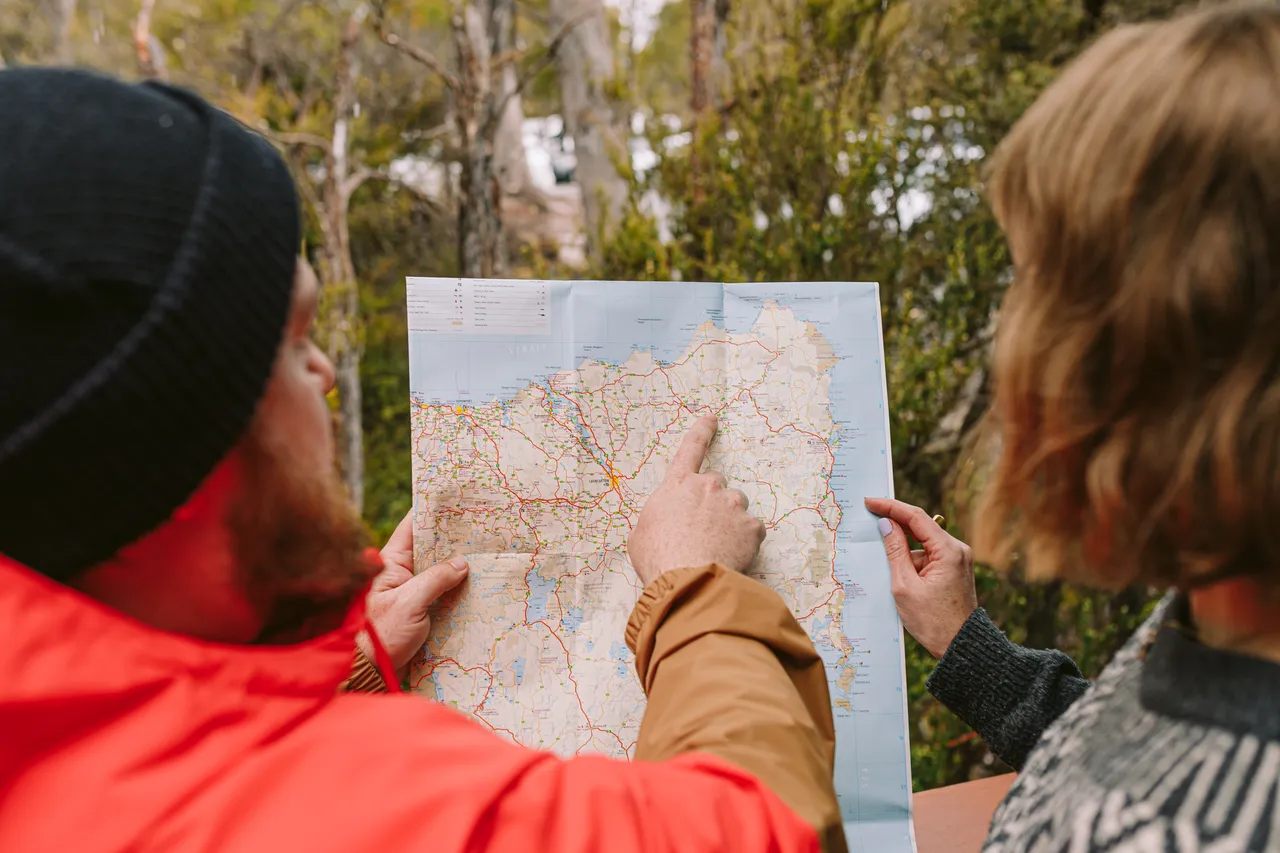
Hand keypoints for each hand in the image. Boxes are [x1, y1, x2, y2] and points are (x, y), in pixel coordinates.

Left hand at [360, 511, 468, 674]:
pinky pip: (442, 593)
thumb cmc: (381, 635)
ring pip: (439, 571)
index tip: (454, 498)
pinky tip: (479, 585)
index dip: (432, 511)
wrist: (368, 672)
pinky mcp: (419, 611)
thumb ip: (436, 579)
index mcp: (390, 563)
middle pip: (430, 548)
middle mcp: (400, 573)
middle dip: (453, 539)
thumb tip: (462, 563)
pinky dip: (458, 588)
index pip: (412, 527)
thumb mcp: (409, 603)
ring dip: (459, 565)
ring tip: (486, 553)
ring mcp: (410, 592)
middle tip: (481, 527)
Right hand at [628, 414, 765, 586]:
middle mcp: (708, 486)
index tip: (712, 418)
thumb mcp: (641, 534)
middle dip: (712, 500)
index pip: (690, 449)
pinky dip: (745, 542)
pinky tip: (731, 556)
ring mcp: (733, 505)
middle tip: (704, 527)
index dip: (701, 432)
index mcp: (678, 484)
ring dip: (730, 521)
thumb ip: (656, 518)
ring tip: (716, 546)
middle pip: (716, 484)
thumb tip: (663, 524)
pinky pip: (752, 531)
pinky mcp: (752, 527)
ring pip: (736, 507)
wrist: (687, 580)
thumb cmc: (658, 558)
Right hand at [864, 497, 976, 658]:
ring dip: (903, 550)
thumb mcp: (905, 586)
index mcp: (948, 551)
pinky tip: (898, 574)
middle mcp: (957, 550)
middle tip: (869, 520)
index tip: (870, 502)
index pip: (916, 517)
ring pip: (923, 544)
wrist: (960, 647)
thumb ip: (894, 551)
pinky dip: (912, 561)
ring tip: (883, 565)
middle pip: (920, 527)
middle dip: (895, 526)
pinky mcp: (954, 570)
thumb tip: (885, 525)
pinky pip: (929, 556)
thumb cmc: (933, 621)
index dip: (891, 507)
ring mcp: (957, 560)